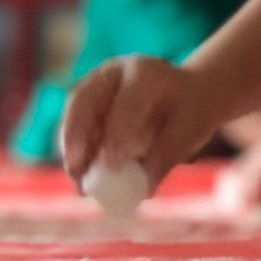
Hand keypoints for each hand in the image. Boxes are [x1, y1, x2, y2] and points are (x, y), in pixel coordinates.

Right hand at [59, 55, 226, 186]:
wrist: (186, 93)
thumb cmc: (190, 113)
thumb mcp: (189, 132)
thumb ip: (165, 156)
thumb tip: (142, 188)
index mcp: (147, 72)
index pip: (127, 100)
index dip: (117, 131)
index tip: (111, 164)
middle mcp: (115, 71)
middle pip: (85, 99)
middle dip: (77, 136)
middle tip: (76, 171)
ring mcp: (96, 81)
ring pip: (74, 111)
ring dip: (70, 145)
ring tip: (76, 179)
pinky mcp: (86, 98)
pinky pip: (72, 122)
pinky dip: (73, 148)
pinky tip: (79, 172)